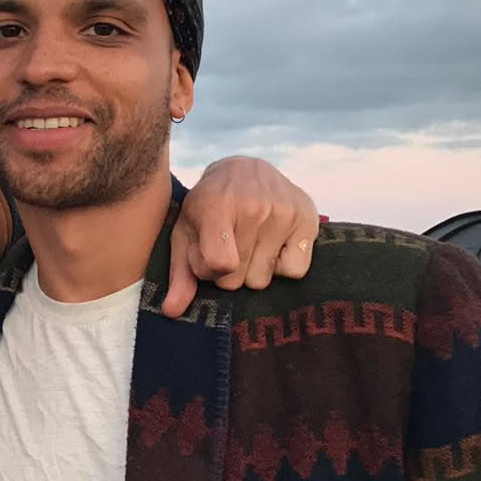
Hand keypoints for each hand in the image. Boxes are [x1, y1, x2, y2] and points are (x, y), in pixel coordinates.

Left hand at [162, 156, 318, 317]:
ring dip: (253, 270)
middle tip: (229, 246)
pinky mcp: (309, 218)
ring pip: (263, 280)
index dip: (208, 270)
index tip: (205, 255)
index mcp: (217, 207)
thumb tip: (171, 312)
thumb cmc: (208, 206)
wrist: (245, 169)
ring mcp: (284, 212)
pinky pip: (294, 272)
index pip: (219, 265)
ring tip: (249, 243)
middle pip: (238, 280)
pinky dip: (282, 265)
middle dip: (228, 272)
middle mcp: (254, 207)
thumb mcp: (185, 231)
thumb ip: (179, 272)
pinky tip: (273, 244)